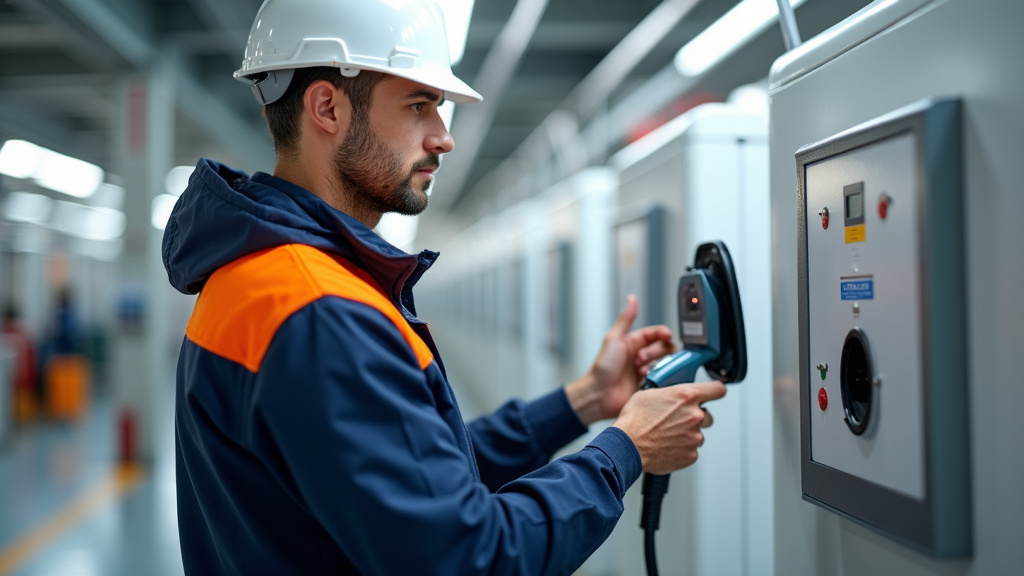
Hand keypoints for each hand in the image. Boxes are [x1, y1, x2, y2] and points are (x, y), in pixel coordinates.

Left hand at [565, 295, 675, 425]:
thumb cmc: (603, 367)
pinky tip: (647, 380)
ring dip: (656, 365)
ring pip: (665, 363)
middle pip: (663, 348)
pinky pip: (664, 378)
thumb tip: (632, 298)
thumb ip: (626, 319)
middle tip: (640, 359)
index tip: (666, 335)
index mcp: (634, 342)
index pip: (656, 333)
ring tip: (642, 371)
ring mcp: (646, 371)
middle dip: (656, 352)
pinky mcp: (650, 385)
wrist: (599, 395)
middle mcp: (641, 355)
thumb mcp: (614, 338)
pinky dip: (659, 378)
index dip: (663, 333)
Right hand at [611, 380, 725, 474]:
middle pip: (707, 415)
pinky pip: (691, 450)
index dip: (715, 391)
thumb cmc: (634, 421)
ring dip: (687, 434)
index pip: (717, 390)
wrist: (627, 446)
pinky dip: (682, 449)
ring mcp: (694, 437)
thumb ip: (669, 393)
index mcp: (686, 396)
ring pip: (698, 434)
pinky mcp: (691, 455)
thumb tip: (672, 395)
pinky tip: (667, 445)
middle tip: (676, 421)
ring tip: (667, 435)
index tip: (714, 394)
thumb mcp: (649, 394)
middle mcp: (694, 416)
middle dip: (694, 417)